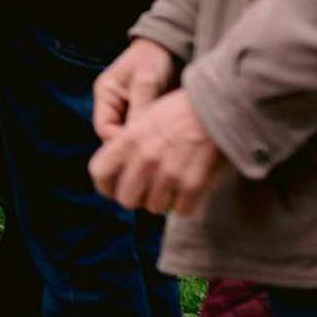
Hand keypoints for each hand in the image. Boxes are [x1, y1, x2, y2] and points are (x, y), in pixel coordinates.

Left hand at [89, 87, 229, 214]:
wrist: (217, 105)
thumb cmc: (181, 110)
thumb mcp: (144, 118)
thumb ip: (129, 144)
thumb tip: (121, 172)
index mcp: (128, 140)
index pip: (99, 173)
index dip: (105, 186)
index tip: (114, 189)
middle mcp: (144, 159)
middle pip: (126, 199)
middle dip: (136, 198)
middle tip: (147, 192)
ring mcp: (168, 173)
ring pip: (154, 207)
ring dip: (163, 201)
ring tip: (172, 187)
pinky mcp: (193, 185)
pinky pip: (182, 210)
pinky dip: (186, 205)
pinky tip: (190, 191)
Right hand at [93, 37, 178, 141]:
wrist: (171, 48)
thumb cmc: (153, 58)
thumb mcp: (146, 81)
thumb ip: (140, 107)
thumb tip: (138, 138)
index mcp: (105, 96)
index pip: (104, 128)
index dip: (120, 141)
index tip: (142, 147)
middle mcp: (114, 107)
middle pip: (117, 136)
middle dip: (134, 145)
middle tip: (155, 151)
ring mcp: (130, 112)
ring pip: (133, 137)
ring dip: (146, 143)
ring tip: (165, 146)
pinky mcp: (146, 116)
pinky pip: (147, 133)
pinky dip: (156, 138)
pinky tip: (170, 140)